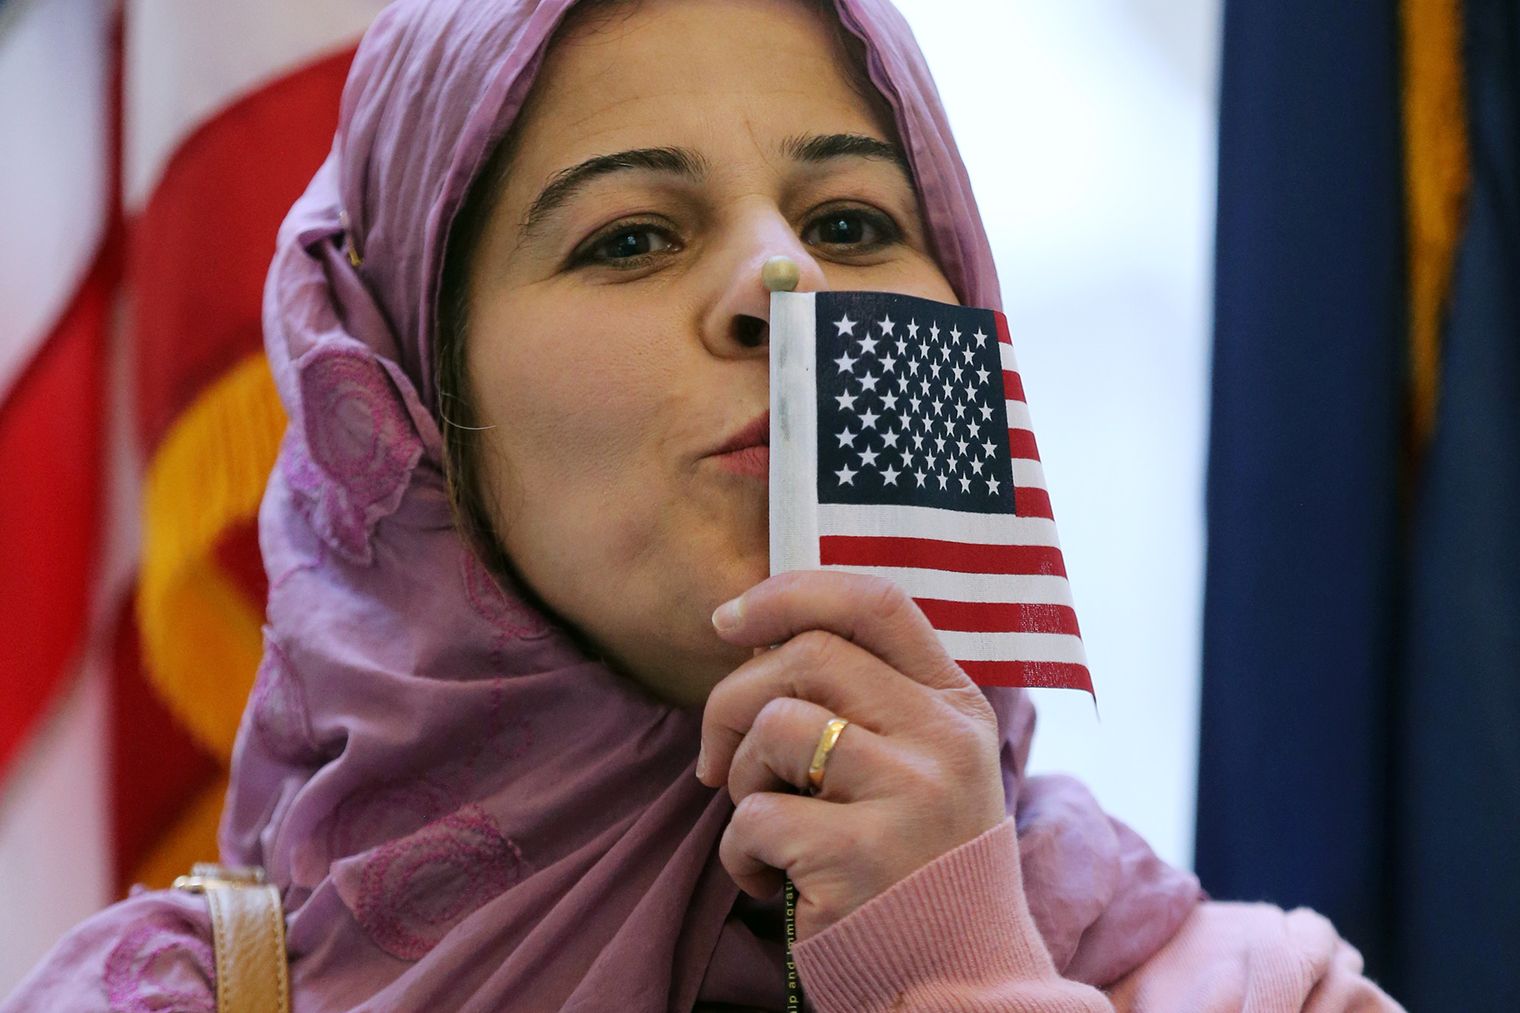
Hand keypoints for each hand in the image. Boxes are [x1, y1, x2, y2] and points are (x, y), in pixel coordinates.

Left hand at [696, 570, 1007, 940]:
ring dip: (739, 776)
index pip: (875, 602)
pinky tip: (767, 880)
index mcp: (955, 705)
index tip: (728, 619)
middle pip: (809, 655)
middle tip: (718, 756)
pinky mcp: (863, 857)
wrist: (955, 983)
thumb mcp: (917, 765)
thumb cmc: (911, 864)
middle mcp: (944, 739)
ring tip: (762, 823)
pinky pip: (754, 814)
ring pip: (776, 726)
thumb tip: (755, 638)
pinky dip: (738, 851)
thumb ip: (864, 699)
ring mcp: (911, 795)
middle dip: (733, 697)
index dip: (790, 592)